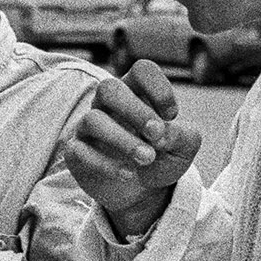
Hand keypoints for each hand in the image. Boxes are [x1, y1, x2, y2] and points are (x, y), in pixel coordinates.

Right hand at [65, 62, 202, 237]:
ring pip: (93, 119)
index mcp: (137, 92)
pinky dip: (106, 164)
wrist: (142, 190)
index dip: (158, 89)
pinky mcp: (77, 152)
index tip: (172, 116)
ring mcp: (89, 127)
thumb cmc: (163, 157)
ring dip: (123, 140)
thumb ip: (182, 136)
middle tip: (156, 134)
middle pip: (108, 88)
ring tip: (147, 158)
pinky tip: (128, 174)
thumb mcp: (184, 147)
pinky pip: (80, 151)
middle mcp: (109, 104)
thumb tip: (162, 135)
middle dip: (135, 111)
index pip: (141, 71)